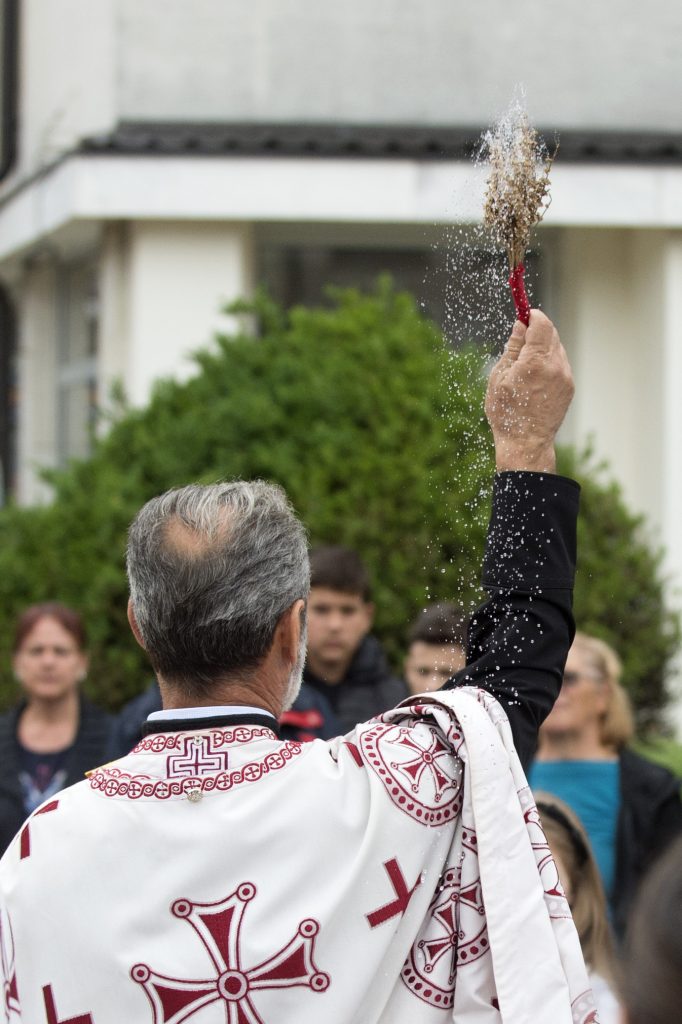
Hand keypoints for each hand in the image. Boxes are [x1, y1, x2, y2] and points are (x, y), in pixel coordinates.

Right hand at [485, 311, 573, 472]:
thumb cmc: (507, 412)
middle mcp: (556, 365)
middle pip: (551, 333)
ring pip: (557, 348)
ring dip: (542, 348)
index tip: (522, 317)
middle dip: (536, 332)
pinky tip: (534, 379)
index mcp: (536, 361)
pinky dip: (549, 363)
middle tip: (519, 340)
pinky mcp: (569, 387)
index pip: (541, 323)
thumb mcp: (500, 376)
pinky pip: (560, 364)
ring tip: (524, 367)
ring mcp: (566, 377)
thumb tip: (520, 325)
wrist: (525, 443)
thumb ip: (513, 347)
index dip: (531, 316)